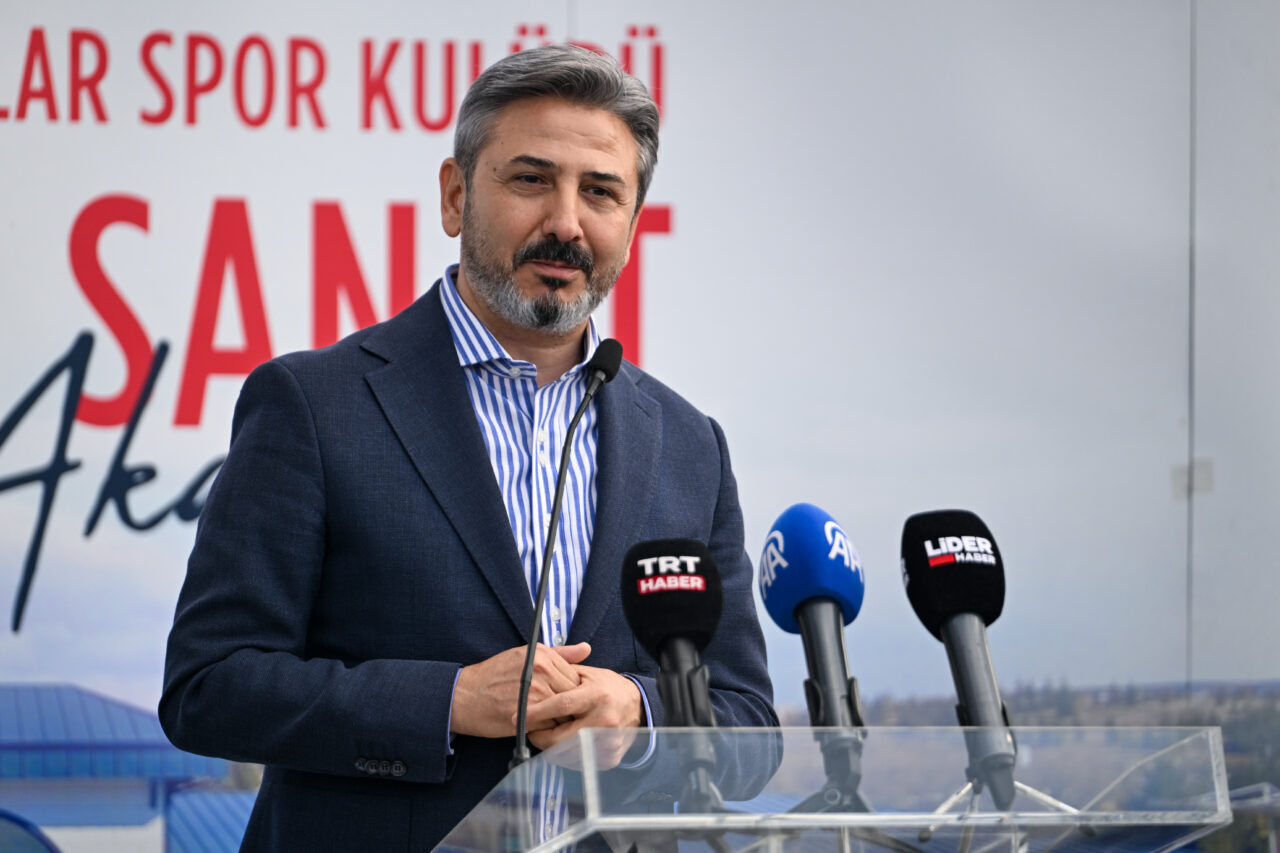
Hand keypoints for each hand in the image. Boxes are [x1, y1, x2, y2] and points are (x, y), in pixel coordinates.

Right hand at [451, 643, 590, 737]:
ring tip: (548, 720)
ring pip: (564, 713)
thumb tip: (587, 648)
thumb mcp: (526, 656)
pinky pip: (550, 727)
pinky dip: (547, 730)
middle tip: (560, 713)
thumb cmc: (494, 676)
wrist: (464, 696)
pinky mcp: (526, 715)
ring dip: (560, 720)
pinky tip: (537, 727)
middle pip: (573, 695)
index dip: (572, 691)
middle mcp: (540, 671)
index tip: (564, 698)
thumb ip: (561, 654)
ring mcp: (534, 693)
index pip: (576, 676)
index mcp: (543, 655)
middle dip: (570, 707)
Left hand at [524, 665, 642, 768]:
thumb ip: (562, 678)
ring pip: (566, 755)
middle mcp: (604, 721)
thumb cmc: (608, 688)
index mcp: (598, 696)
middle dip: (539, 736)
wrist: (638, 707)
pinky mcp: (609, 759)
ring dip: (551, 748)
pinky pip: (578, 763)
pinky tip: (564, 744)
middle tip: (530, 730)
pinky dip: (566, 755)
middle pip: (561, 738)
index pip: (562, 705)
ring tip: (546, 736)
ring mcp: (608, 743)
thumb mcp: (587, 675)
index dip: (537, 712)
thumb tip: (533, 683)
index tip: (518, 717)